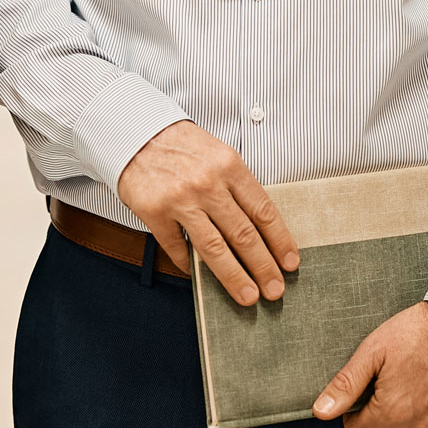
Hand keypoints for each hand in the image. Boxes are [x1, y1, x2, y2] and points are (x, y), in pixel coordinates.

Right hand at [114, 121, 299, 303]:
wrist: (136, 131)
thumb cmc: (182, 145)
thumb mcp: (219, 155)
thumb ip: (237, 188)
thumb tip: (259, 231)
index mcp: (229, 166)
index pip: (263, 211)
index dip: (280, 241)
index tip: (290, 263)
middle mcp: (208, 184)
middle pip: (243, 235)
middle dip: (263, 267)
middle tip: (275, 290)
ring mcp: (180, 199)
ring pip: (215, 248)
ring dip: (235, 277)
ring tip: (248, 296)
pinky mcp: (155, 212)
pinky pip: (178, 247)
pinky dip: (190, 265)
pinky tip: (199, 275)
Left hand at [312, 301, 427, 427]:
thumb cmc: (420, 331)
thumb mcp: (373, 351)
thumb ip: (346, 385)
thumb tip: (321, 412)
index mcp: (392, 412)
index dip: (354, 413)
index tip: (364, 391)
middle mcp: (419, 425)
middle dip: (383, 407)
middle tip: (392, 373)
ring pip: (414, 424)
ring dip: (411, 406)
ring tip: (417, 371)